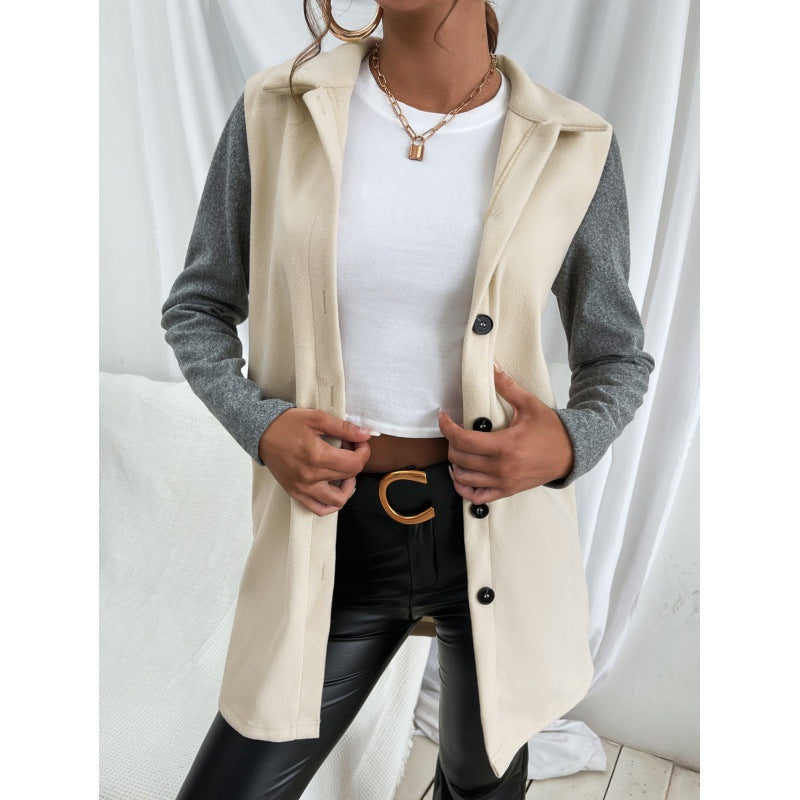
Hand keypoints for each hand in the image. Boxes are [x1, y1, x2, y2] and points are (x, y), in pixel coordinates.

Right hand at [258, 409, 375, 515]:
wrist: (261, 432)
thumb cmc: (287, 423)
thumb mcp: (317, 418)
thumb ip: (344, 428)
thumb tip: (367, 434)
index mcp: (317, 456)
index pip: (355, 463)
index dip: (364, 452)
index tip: (360, 443)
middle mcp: (310, 476)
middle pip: (349, 477)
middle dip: (356, 462)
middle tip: (349, 449)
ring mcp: (302, 488)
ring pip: (337, 501)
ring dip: (347, 487)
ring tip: (344, 471)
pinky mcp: (295, 493)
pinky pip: (318, 509)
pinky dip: (330, 503)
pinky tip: (333, 488)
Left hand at [437, 363, 573, 503]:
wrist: (571, 454)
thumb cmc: (552, 431)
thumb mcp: (530, 405)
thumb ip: (508, 387)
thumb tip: (493, 368)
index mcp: (504, 446)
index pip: (462, 439)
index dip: (446, 427)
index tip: (443, 417)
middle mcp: (501, 467)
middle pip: (459, 458)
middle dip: (450, 443)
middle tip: (453, 432)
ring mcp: (503, 482)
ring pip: (463, 478)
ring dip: (454, 464)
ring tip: (458, 450)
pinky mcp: (506, 491)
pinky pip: (476, 497)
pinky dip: (463, 488)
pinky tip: (461, 476)